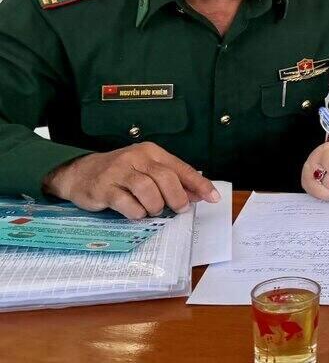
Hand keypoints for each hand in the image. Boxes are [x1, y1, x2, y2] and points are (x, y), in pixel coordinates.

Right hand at [42, 142, 219, 219]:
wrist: (80, 173)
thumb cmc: (120, 173)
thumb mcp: (147, 170)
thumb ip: (171, 180)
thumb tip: (197, 194)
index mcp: (151, 152)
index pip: (181, 168)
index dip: (199, 184)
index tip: (213, 198)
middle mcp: (136, 158)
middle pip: (166, 178)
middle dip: (177, 198)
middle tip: (178, 209)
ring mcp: (119, 172)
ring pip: (148, 190)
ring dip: (156, 206)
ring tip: (154, 210)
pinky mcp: (104, 188)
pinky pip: (128, 204)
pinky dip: (137, 213)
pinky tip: (137, 213)